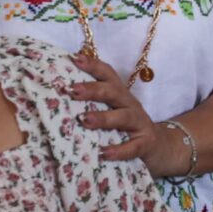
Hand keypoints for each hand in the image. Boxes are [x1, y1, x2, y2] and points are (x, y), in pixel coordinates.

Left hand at [69, 55, 172, 171]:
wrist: (159, 147)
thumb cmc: (125, 128)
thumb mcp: (112, 112)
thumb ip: (91, 104)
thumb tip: (53, 98)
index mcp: (119, 95)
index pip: (108, 75)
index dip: (93, 65)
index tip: (74, 58)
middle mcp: (130, 105)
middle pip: (114, 92)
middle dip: (93, 89)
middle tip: (72, 90)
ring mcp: (140, 124)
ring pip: (124, 117)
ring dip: (104, 118)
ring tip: (84, 120)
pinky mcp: (145, 144)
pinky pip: (133, 147)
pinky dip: (119, 150)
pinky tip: (103, 153)